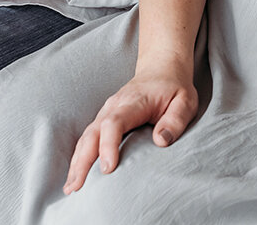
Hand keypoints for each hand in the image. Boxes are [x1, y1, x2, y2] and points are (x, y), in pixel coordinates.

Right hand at [63, 70, 197, 193]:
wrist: (161, 67)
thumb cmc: (174, 87)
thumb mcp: (185, 102)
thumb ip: (175, 121)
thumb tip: (160, 141)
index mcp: (133, 102)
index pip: (114, 123)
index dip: (108, 145)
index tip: (108, 169)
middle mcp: (114, 106)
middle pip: (92, 133)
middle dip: (82, 161)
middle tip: (76, 187)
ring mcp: (106, 112)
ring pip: (86, 137)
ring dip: (77, 162)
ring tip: (71, 188)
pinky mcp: (104, 119)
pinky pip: (88, 138)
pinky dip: (79, 157)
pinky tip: (75, 175)